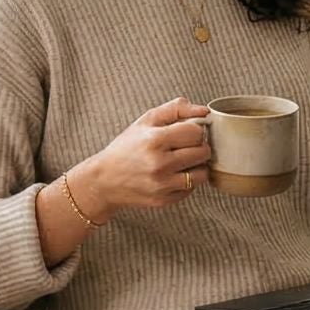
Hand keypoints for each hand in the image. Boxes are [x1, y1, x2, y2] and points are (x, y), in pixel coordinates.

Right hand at [77, 97, 214, 218]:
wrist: (104, 180)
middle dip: (198, 146)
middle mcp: (159, 164)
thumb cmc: (127, 147)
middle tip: (185, 146)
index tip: (186, 132)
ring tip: (183, 161)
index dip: (194, 130)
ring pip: (202, 173)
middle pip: (203, 152)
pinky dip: (187, 181)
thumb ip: (176, 109)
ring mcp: (162, 185)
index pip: (196, 132)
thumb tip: (204, 111)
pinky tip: (174, 174)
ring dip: (197, 166)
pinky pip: (191, 189)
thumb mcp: (146, 121)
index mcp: (154, 140)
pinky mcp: (164, 200)